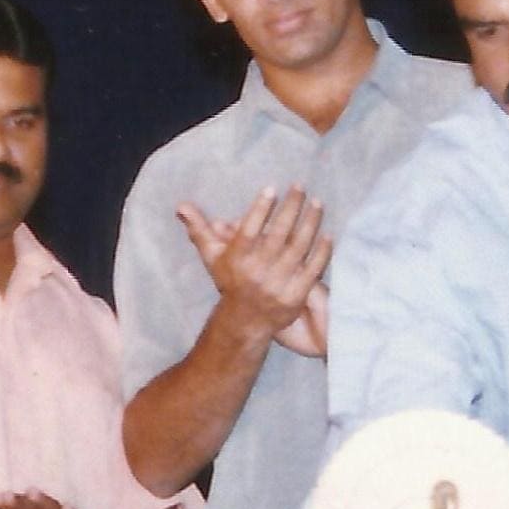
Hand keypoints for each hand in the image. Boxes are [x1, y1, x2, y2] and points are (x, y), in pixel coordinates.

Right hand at [177, 187, 331, 356]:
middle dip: (291, 208)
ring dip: (310, 223)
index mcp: (238, 259)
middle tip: (300, 187)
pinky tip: (327, 233)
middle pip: (277, 234)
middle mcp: (258, 270)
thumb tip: (181, 206)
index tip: (272, 188)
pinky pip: (313, 268)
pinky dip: (321, 251)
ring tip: (317, 203)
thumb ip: (199, 229)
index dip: (260, 209)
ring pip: (298, 247)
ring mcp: (279, 282)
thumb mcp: (212, 257)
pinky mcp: (297, 294)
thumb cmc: (230, 281)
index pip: (249, 230)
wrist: (246, 320)